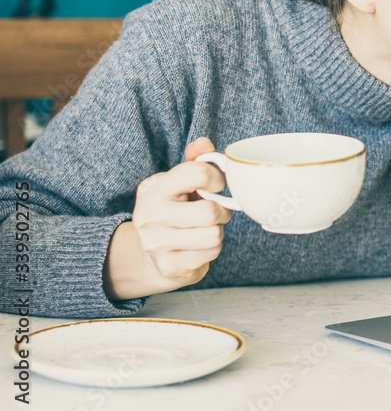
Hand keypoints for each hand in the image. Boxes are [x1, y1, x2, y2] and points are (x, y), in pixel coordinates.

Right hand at [105, 137, 231, 299]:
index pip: (197, 172)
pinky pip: (212, 253)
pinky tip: (198, 245)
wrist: (150, 254)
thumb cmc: (173, 210)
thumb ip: (193, 161)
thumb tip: (204, 143)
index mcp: (153, 189)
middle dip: (221, 211)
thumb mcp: (177, 183)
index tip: (215, 184)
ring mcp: (157, 244)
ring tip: (205, 228)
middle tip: (214, 212)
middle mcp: (150, 216)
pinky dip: (212, 249)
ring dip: (217, 231)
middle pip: (211, 211)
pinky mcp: (170, 267)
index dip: (216, 178)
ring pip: (214, 234)